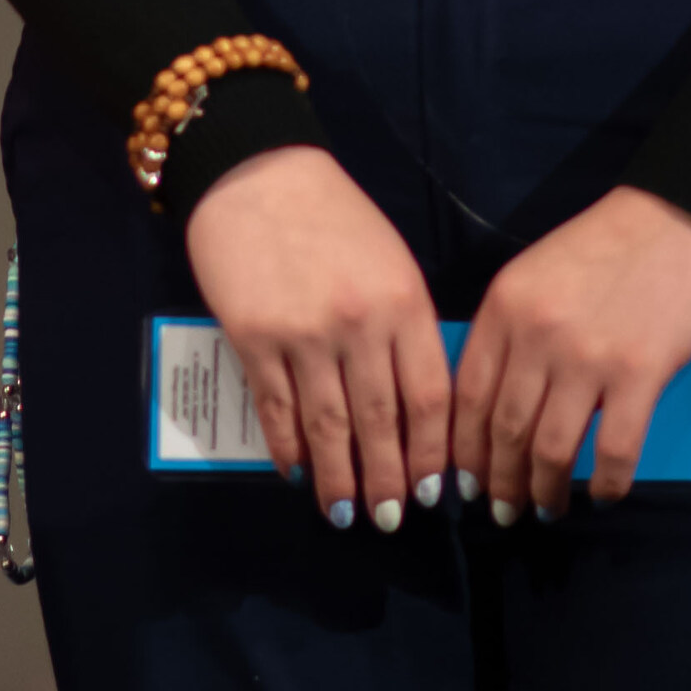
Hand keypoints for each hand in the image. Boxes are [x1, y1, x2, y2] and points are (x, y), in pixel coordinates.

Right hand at [184, 145, 452, 534]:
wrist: (257, 172)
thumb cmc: (335, 217)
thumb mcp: (391, 263)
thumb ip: (406, 328)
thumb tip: (414, 407)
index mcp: (403, 304)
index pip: (427, 398)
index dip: (433, 454)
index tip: (436, 491)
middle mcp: (358, 325)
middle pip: (379, 423)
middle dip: (389, 480)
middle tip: (391, 518)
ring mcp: (303, 334)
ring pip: (328, 426)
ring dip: (338, 478)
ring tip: (345, 513)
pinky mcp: (254, 337)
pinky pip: (276, 408)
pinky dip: (287, 447)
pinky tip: (296, 472)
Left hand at [454, 186, 690, 519]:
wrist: (683, 217)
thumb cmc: (609, 246)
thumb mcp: (537, 275)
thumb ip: (514, 331)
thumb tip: (500, 403)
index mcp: (505, 307)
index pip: (468, 395)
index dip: (463, 448)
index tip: (464, 481)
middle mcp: (538, 335)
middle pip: (504, 428)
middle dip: (498, 480)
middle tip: (501, 509)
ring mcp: (588, 357)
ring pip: (551, 447)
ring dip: (543, 490)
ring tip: (543, 510)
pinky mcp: (640, 373)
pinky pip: (615, 449)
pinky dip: (606, 483)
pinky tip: (604, 496)